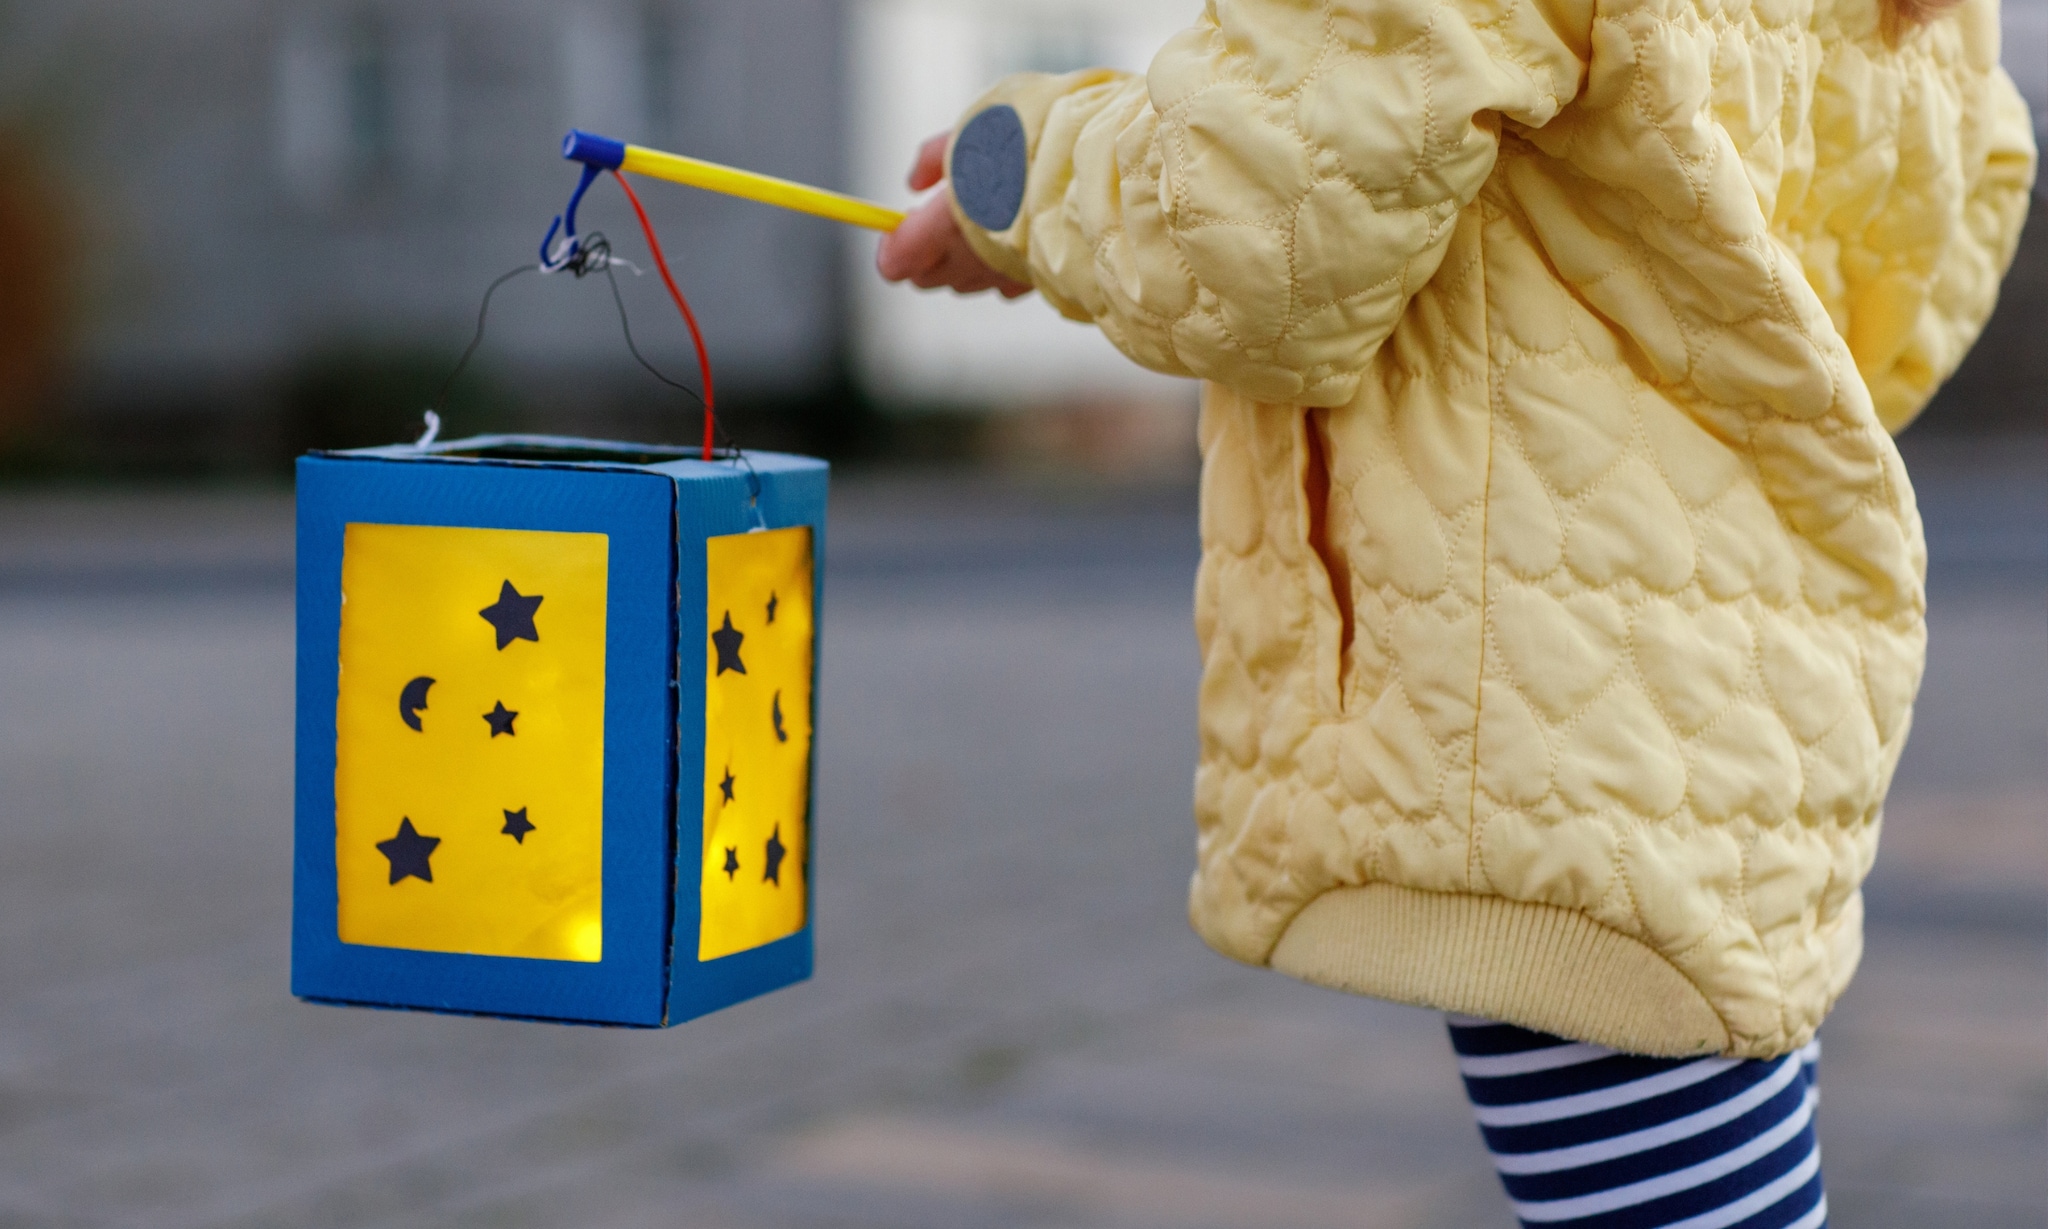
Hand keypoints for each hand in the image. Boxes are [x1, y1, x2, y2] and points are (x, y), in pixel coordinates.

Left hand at [875, 133, 1032, 298]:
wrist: (1106, 169)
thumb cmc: (1037, 138)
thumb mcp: (977, 127)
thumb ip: (940, 156)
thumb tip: (913, 181)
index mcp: (947, 221)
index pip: (902, 255)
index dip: (894, 250)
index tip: (890, 241)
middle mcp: (972, 258)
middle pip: (931, 276)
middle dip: (926, 256)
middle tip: (931, 228)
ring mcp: (1006, 275)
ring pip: (968, 281)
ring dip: (965, 260)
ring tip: (979, 226)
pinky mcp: (1037, 283)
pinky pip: (1006, 281)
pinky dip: (1003, 263)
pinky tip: (1017, 239)